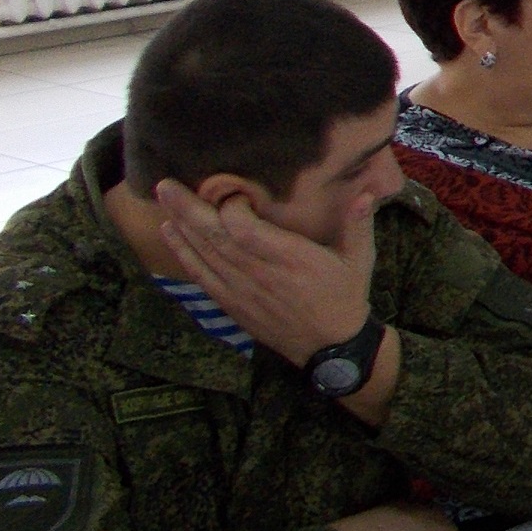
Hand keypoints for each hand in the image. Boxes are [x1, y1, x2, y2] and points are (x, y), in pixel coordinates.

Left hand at [156, 178, 372, 364]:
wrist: (330, 346)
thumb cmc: (346, 295)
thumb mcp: (361, 259)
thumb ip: (359, 224)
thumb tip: (368, 192)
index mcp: (293, 260)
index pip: (247, 232)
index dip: (232, 208)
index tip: (233, 189)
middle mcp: (261, 275)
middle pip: (216, 239)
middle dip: (188, 209)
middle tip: (166, 184)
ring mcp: (242, 291)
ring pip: (204, 254)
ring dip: (181, 225)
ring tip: (163, 198)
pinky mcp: (231, 303)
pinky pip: (201, 275)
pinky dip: (183, 252)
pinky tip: (170, 232)